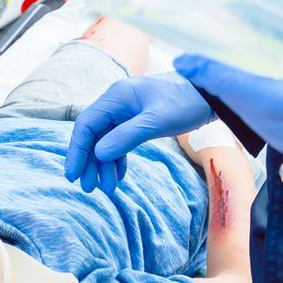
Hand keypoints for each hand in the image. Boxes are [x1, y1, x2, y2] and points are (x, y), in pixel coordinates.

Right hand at [64, 73, 215, 195]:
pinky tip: (118, 176)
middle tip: (87, 187)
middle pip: (93, 134)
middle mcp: (116, 103)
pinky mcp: (136, 120)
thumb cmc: (185, 103)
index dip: (77, 150)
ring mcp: (126, 111)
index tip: (73, 175)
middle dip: (89, 161)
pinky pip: (119, 141)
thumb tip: (99, 154)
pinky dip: (117, 159)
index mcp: (116, 97)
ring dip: (103, 163)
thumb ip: (126, 137)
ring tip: (105, 187)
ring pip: (105, 140)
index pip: (87, 125)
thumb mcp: (156, 122)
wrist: (209, 95)